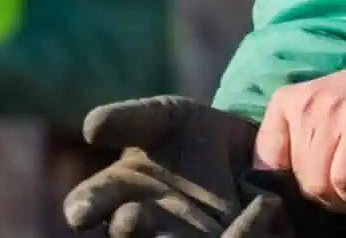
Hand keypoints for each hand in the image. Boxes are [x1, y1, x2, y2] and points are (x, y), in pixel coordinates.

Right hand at [64, 96, 282, 237]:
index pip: (87, 204)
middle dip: (127, 233)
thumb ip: (130, 120)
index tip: (82, 211)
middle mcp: (143, 228)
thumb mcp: (165, 119)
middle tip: (132, 218)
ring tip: (185, 233)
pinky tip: (263, 205)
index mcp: (116, 194)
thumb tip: (91, 128)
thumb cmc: (193, 137)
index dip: (83, 207)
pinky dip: (245, 233)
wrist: (248, 155)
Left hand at [255, 70, 345, 213]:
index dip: (287, 186)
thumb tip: (277, 193)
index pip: (265, 162)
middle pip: (299, 180)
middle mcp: (303, 103)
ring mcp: (330, 111)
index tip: (310, 185)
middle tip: (342, 185)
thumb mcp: (309, 119)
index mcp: (283, 102)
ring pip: (320, 183)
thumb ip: (289, 146)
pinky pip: (345, 180)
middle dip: (323, 194)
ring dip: (342, 197)